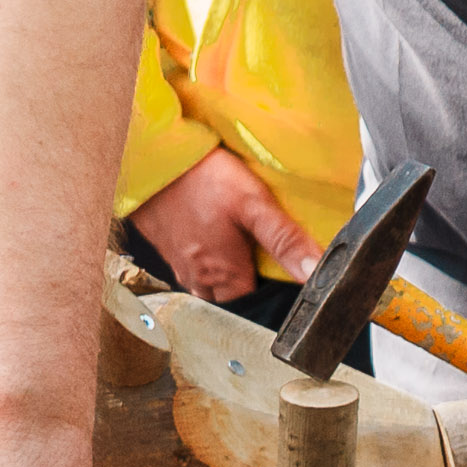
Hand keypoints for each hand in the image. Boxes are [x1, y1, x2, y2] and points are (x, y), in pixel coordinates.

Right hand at [132, 148, 312, 308]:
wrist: (151, 158)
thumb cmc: (202, 178)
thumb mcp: (253, 203)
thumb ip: (285, 240)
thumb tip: (315, 271)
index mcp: (223, 272)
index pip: (252, 307)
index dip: (270, 299)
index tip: (283, 285)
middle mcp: (197, 276)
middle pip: (227, 300)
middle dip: (245, 291)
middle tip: (262, 269)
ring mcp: (177, 263)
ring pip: (204, 286)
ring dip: (221, 279)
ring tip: (237, 257)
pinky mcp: (163, 247)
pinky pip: (186, 268)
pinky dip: (201, 263)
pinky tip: (210, 241)